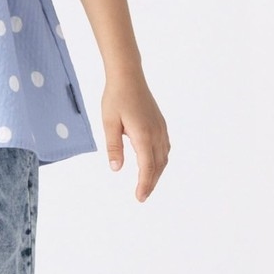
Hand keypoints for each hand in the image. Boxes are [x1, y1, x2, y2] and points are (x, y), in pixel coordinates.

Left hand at [101, 74, 169, 201]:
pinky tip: (154, 163)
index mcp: (143, 135)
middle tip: (142, 196)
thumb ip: (113, 147)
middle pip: (158, 165)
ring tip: (147, 184)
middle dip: (151, 182)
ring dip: (157, 172)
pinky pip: (165, 147)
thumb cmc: (116, 97)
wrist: (128, 76)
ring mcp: (160, 128)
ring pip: (163, 157)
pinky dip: (161, 160)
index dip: (145, 184)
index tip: (140, 197)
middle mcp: (156, 133)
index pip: (147, 167)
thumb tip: (116, 168)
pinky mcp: (160, 124)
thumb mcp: (109, 123)